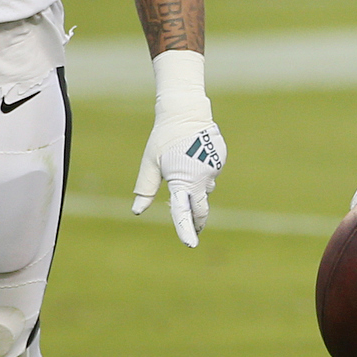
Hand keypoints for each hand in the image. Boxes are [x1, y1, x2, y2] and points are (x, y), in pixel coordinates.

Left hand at [135, 106, 225, 246]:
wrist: (186, 112)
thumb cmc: (163, 138)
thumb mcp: (150, 163)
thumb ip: (145, 188)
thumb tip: (137, 211)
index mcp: (182, 180)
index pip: (183, 211)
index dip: (186, 229)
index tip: (191, 244)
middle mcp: (201, 177)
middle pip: (201, 208)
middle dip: (197, 219)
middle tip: (195, 229)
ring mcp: (213, 169)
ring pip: (205, 187)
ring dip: (196, 187)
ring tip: (184, 164)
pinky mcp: (219, 160)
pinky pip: (210, 173)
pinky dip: (202, 171)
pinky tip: (194, 154)